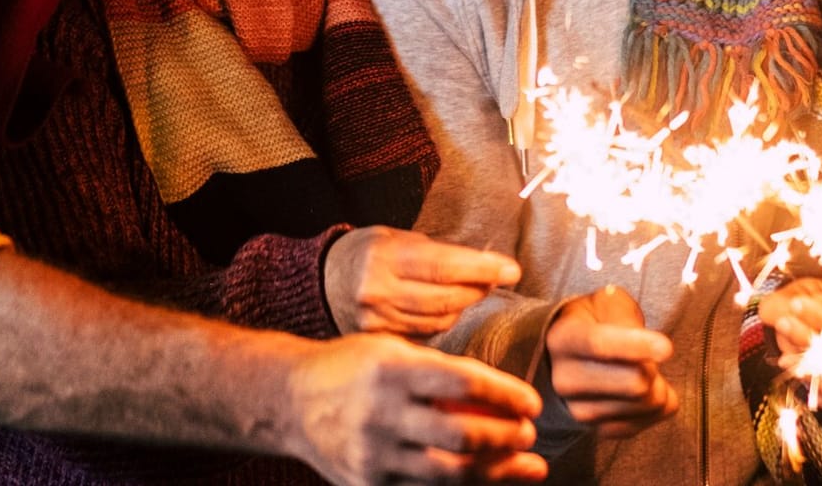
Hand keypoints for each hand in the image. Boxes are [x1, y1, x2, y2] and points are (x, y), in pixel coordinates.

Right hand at [286, 332, 545, 485]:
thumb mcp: (392, 349)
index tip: (532, 402)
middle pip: (460, 436)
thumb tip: (503, 393)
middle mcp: (381, 413)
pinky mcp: (365, 484)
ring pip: (448, 474)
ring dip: (497, 473)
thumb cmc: (352, 367)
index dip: (506, 395)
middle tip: (528, 435)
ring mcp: (372, 455)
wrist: (289, 401)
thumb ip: (441, 370)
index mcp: (392, 370)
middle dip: (506, 439)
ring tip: (527, 466)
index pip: (464, 383)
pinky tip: (487, 483)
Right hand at [325, 226, 520, 336]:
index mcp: (384, 256)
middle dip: (479, 288)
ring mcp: (378, 320)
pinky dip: (442, 322)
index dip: (483, 268)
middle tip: (495, 278)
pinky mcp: (380, 340)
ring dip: (464, 305)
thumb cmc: (363, 252)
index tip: (512, 269)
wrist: (318, 282)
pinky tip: (445, 309)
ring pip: (439, 319)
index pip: (445, 265)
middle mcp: (379, 290)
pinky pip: (425, 334)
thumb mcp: (392, 236)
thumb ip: (432, 251)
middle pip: (446, 297)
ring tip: (471, 291)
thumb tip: (481, 262)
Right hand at [546, 286, 678, 437]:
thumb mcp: (605, 302)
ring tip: (645, 370)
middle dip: (653, 366)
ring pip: (646, 404)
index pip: (600, 345)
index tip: (667, 348)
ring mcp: (579, 410)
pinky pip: (650, 421)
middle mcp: (564, 380)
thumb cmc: (593, 322)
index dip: (636, 346)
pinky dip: (658, 404)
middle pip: (632, 384)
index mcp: (563, 339)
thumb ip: (625, 317)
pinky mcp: (599, 431)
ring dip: (658, 384)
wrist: (568, 356)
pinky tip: (646, 389)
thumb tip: (648, 348)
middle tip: (649, 355)